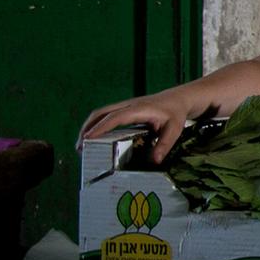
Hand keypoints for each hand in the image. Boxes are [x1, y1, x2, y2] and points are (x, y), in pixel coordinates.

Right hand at [78, 93, 194, 161]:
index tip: (87, 139)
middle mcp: (129, 105)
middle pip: (101, 113)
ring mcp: (126, 106)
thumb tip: (154, 161)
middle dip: (87, 128)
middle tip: (79, 147)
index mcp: (139, 109)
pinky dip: (96, 124)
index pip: (115, 118)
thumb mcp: (175, 129)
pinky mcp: (125, 109)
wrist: (180, 98)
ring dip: (89, 126)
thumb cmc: (177, 113)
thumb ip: (165, 144)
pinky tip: (93, 138)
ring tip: (81, 145)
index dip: (100, 128)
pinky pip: (107, 115)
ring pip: (101, 113)